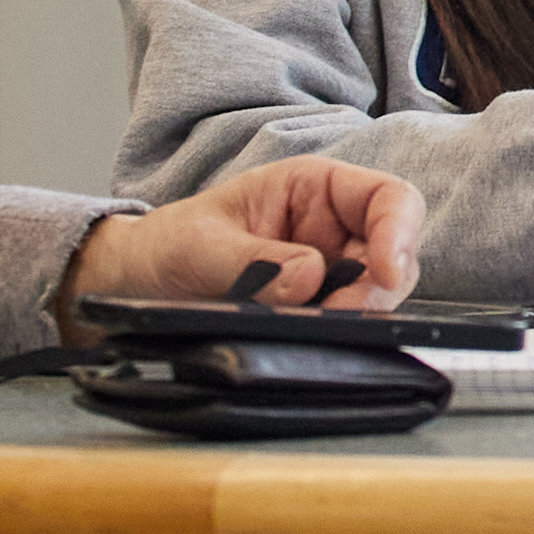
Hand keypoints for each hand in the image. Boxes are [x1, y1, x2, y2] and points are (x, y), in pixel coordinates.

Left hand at [68, 159, 425, 316]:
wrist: (135, 287)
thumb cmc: (167, 246)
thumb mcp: (199, 245)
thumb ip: (251, 260)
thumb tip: (309, 278)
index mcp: (313, 189)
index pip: (387, 199)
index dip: (398, 233)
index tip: (383, 274)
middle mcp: (333, 231)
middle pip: (394, 256)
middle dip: (376, 291)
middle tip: (337, 319)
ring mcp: (329, 277)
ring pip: (376, 298)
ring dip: (356, 319)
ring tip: (309, 331)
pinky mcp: (316, 316)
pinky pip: (346, 327)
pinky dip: (336, 339)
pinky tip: (307, 343)